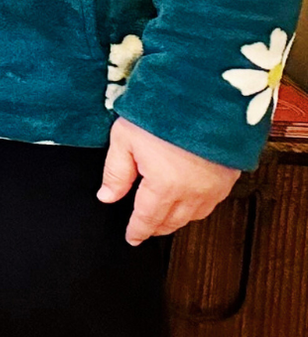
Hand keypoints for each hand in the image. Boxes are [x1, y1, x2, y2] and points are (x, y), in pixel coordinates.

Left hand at [98, 117, 241, 244]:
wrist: (207, 98)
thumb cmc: (162, 114)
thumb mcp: (125, 138)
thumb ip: (116, 172)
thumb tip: (107, 197)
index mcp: (164, 186)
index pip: (147, 218)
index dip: (138, 230)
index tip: (132, 238)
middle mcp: (192, 193)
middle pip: (172, 221)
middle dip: (156, 227)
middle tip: (145, 228)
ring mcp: (214, 187)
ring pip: (193, 215)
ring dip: (177, 219)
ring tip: (164, 217)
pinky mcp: (229, 177)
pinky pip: (212, 203)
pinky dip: (197, 208)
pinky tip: (189, 201)